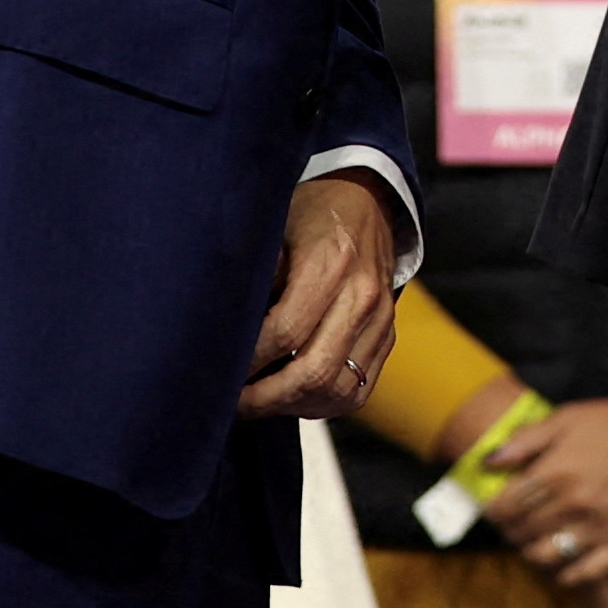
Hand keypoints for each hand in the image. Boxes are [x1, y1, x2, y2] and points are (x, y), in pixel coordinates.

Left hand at [237, 176, 400, 417]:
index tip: (218, 371)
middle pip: (315, 371)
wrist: (366, 201)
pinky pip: (359, 390)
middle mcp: (362, 293)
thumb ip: (254, 277)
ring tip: (260, 403)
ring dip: (294, 407)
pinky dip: (322, 405)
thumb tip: (218, 331)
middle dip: (266, 397)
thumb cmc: (310, 214)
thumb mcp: (273, 228)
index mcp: (331, 261)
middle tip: (233, 402)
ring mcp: (381, 318)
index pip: (286, 331)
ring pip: (339, 389)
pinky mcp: (389, 335)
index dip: (249, 360)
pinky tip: (293, 400)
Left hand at [482, 394, 607, 606]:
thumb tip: (489, 461)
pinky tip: (563, 568)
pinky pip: (587, 572)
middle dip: (510, 530)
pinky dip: (569, 575)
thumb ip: (526, 440)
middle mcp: (574, 503)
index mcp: (556, 471)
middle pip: (523, 530)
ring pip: (547, 555)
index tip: (493, 509)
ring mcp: (599, 526)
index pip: (505, 505)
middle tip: (511, 526)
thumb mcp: (567, 418)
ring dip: (532, 552)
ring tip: (533, 543)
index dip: (492, 510)